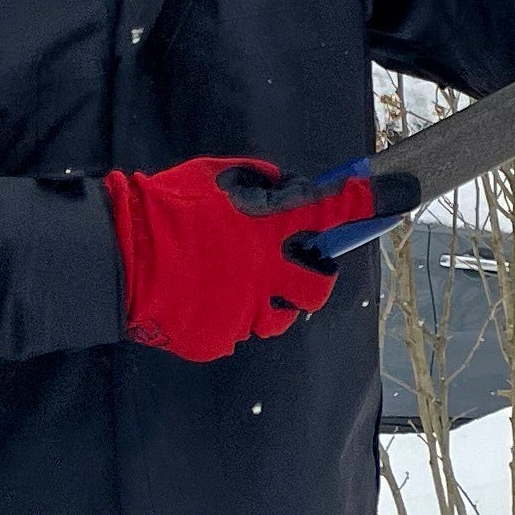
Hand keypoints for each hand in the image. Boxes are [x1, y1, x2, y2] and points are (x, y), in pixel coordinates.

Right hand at [103, 156, 418, 362]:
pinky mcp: (219, 338)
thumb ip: (260, 184)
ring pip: (278, 316)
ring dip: (266, 301)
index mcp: (267, 225)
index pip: (334, 211)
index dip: (370, 202)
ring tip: (227, 282)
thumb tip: (287, 188)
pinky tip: (199, 299)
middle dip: (313, 277)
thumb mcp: (216, 177)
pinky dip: (225, 318)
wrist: (115, 256)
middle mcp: (265, 270)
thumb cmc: (164, 208)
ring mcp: (243, 309)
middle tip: (294, 266)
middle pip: (318, 287)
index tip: (399, 194)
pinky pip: (236, 332)